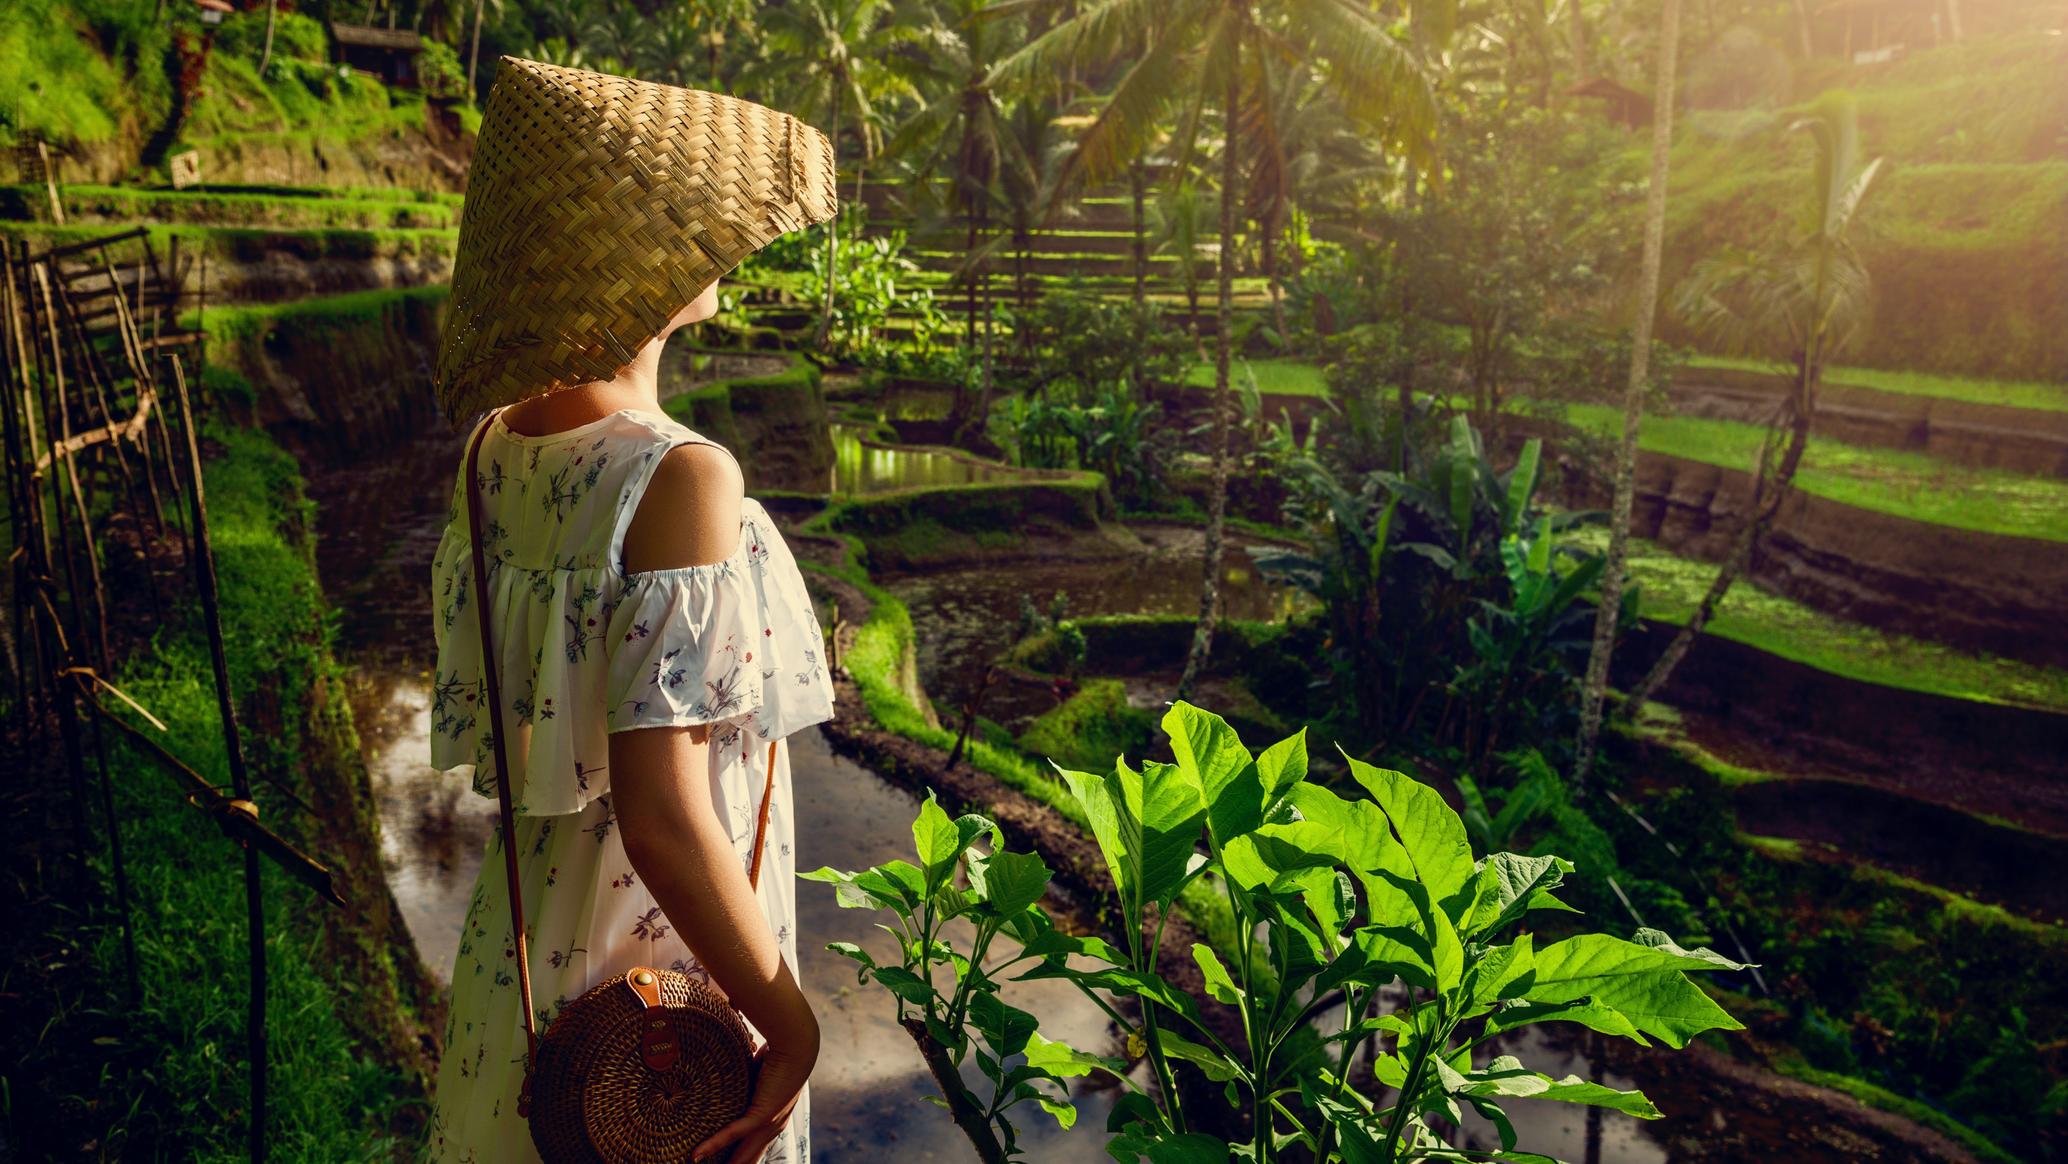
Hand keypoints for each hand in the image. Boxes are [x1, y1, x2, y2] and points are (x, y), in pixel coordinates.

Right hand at [692, 1033, 817, 1163]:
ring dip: (724, 1163)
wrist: (795, 1045)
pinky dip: (714, 1144)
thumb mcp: (760, 1073)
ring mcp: (769, 1121)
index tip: (726, 1163)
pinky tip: (697, 1155)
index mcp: (776, 1118)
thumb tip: (724, 1073)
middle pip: (750, 1156)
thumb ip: (745, 1081)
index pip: (756, 1147)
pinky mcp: (762, 1113)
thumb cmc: (780, 1053)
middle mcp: (774, 1125)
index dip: (742, 1158)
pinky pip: (734, 1133)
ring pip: (743, 1152)